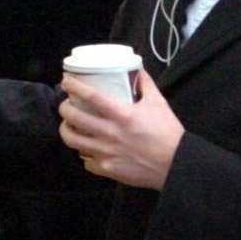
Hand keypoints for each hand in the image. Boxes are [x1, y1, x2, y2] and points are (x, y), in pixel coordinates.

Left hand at [57, 70, 182, 189]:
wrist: (176, 164)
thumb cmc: (168, 133)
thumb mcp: (159, 103)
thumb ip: (146, 85)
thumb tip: (137, 70)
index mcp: (122, 115)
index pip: (90, 96)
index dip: (73, 86)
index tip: (66, 80)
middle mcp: (109, 133)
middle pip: (73, 117)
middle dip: (64, 107)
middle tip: (66, 103)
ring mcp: (105, 153)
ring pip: (72, 140)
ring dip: (66, 129)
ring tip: (69, 125)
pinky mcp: (107, 169)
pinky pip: (86, 161)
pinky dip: (84, 153)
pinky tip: (88, 148)